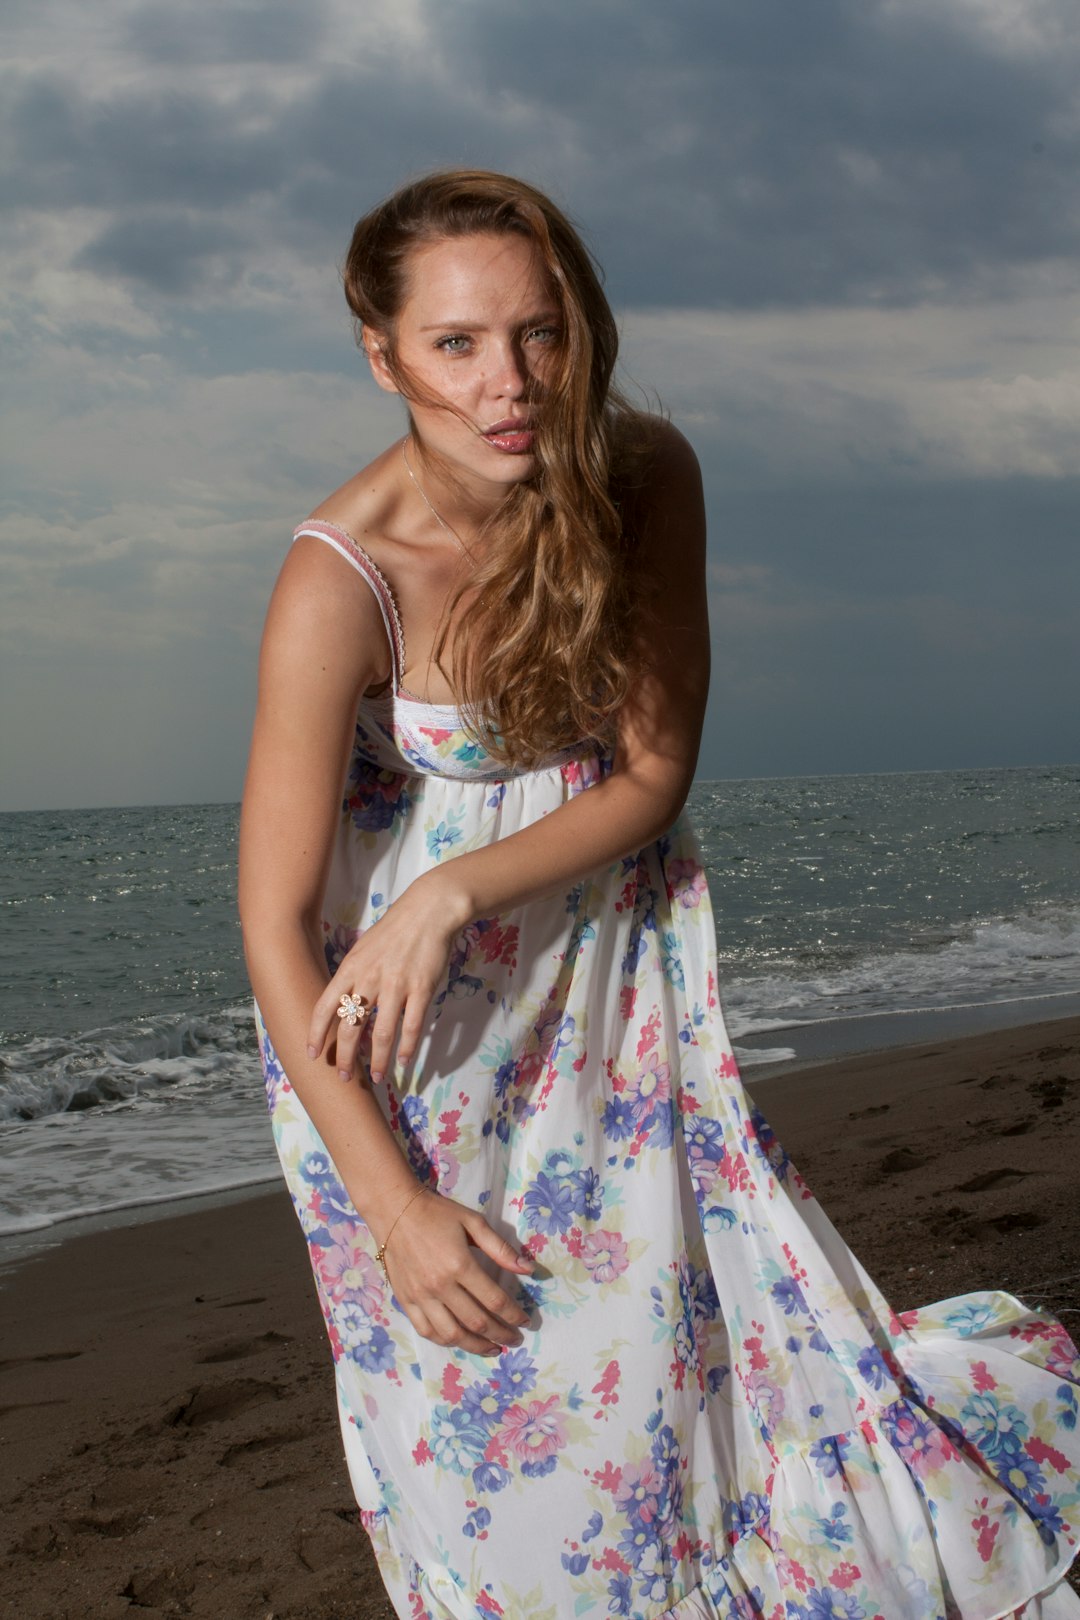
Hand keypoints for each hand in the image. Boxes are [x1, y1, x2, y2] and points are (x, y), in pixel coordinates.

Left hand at [308, 871, 469, 1082]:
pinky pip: (412, 1026)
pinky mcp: (421, 989)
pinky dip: (407, 1047)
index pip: (324, 1007)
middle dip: (344, 1056)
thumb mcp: (363, 949)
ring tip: (376, 1077)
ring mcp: (396, 985)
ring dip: (377, 1060)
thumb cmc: (395, 930)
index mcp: (350, 968)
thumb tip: (342, 1003)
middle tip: (344, 1077)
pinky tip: (404, 1060)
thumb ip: (352, 976)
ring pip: (382, 1033)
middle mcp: (369, 979)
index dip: (315, 1034)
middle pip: (350, 1027)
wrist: (428, 911)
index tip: (311, 1054)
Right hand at [382, 1187, 533, 1355]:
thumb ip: (501, 1248)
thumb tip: (529, 1270)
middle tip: (515, 1340)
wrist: (394, 1210)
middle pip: (476, 1322)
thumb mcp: (473, 1222)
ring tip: (492, 1349)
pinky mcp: (405, 1301)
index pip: (494, 1301)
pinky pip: (426, 1331)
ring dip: (476, 1347)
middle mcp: (440, 1286)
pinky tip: (459, 1341)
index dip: (514, 1315)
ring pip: (451, 1334)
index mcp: (460, 1265)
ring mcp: (420, 1296)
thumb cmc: (437, 1213)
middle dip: (501, 1335)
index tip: (526, 1322)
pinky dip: (445, 1341)